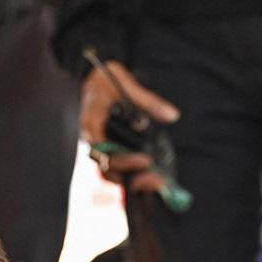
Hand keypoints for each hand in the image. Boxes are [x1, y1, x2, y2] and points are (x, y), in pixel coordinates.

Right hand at [81, 60, 177, 187]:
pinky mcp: (104, 148)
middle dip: (131, 174)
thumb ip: (147, 100)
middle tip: (155, 177)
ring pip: (109, 171)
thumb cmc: (105, 79)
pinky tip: (147, 178)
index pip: (102, 149)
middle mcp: (91, 138)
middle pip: (106, 166)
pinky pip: (113, 168)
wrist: (91, 80)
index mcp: (90, 122)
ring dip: (131, 179)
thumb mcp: (125, 82)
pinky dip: (129, 175)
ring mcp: (97, 146)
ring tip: (155, 182)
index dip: (123, 159)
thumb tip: (172, 116)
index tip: (145, 160)